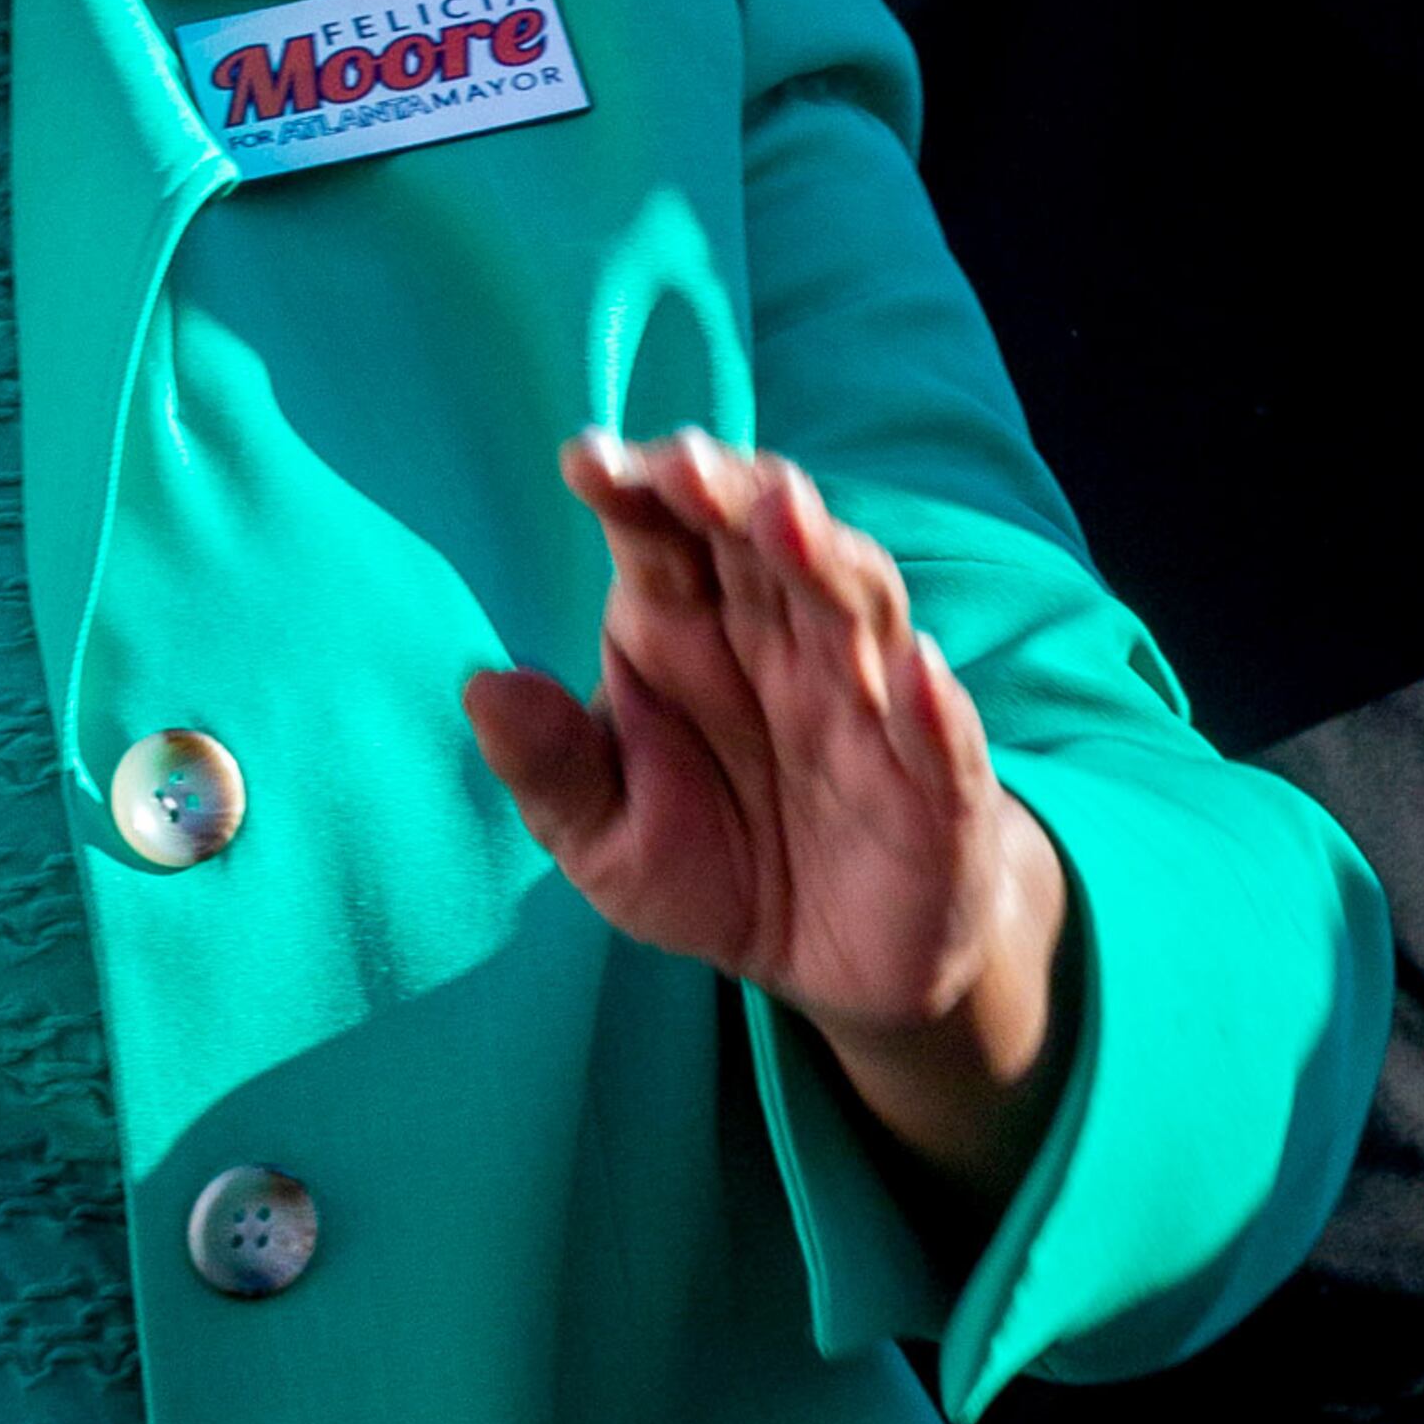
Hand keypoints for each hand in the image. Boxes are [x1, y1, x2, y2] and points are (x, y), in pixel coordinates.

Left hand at [467, 430, 1074, 1201]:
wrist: (834, 963)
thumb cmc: (713, 867)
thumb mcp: (604, 837)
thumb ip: (550, 767)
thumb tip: (482, 686)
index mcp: (685, 632)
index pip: (659, 537)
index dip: (633, 490)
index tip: (586, 460)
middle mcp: (780, 642)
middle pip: (761, 540)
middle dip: (728, 493)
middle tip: (684, 463)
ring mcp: (867, 703)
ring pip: (854, 605)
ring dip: (824, 557)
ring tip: (783, 517)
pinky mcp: (937, 785)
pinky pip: (941, 736)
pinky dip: (932, 701)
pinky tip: (914, 668)